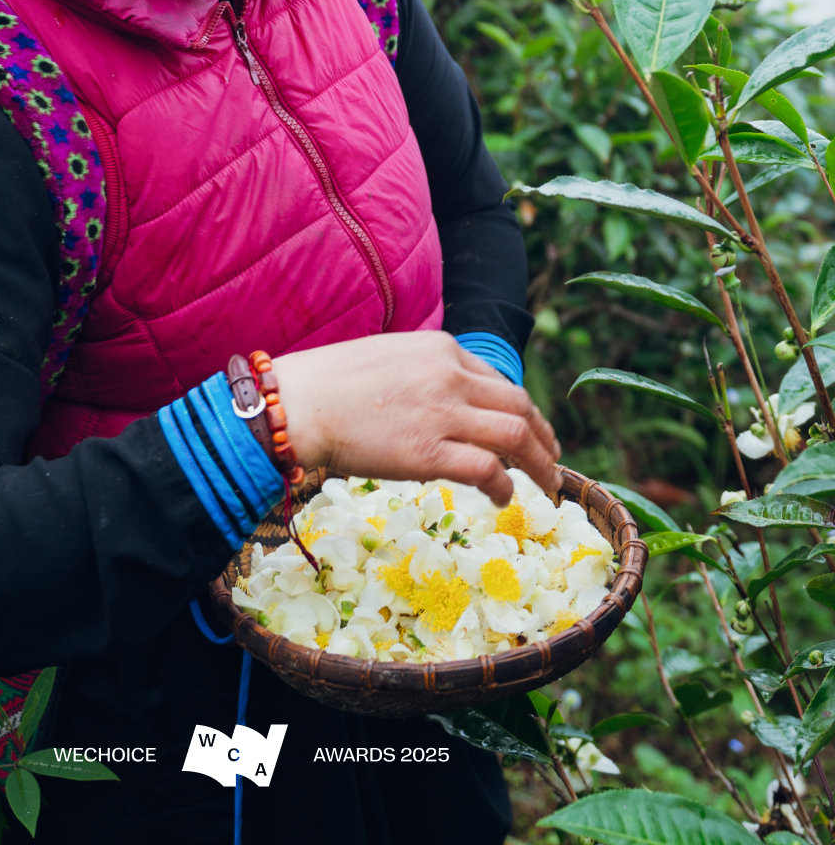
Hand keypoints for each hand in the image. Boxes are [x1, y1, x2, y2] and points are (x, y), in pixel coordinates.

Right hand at [272, 330, 560, 507]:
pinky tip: (503, 498)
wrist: (296, 403)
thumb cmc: (328, 383)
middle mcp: (450, 376)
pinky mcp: (429, 455)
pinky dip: (505, 486)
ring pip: (516, 437)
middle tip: (551, 458)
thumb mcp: (389, 358)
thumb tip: (447, 402)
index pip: (497, 380)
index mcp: (441, 349)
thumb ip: (425, 373)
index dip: (519, 410)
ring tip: (547, 485)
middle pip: (519, 406)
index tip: (526, 429)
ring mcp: (442, 415)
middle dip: (543, 436)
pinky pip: (488, 471)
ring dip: (540, 463)